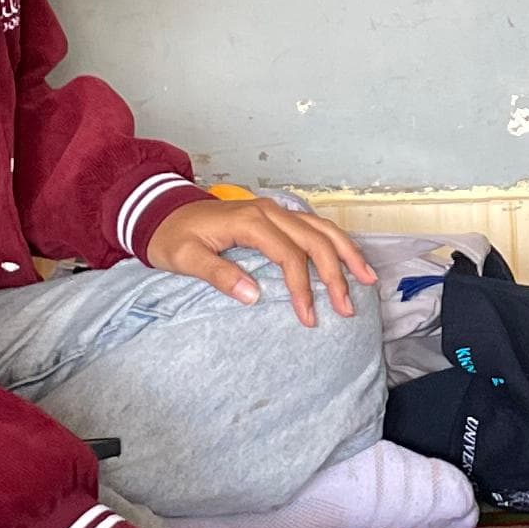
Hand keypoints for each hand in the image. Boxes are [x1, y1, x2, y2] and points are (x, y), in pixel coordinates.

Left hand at [146, 191, 371, 328]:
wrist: (161, 212)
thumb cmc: (172, 237)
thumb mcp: (186, 258)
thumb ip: (218, 275)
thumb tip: (253, 295)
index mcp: (249, 221)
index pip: (289, 255)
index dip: (303, 287)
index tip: (309, 317)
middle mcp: (269, 211)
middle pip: (315, 240)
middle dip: (335, 275)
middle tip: (347, 307)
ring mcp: (274, 210)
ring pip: (322, 228)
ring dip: (346, 254)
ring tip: (367, 280)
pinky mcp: (275, 215)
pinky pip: (313, 226)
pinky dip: (335, 243)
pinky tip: (348, 259)